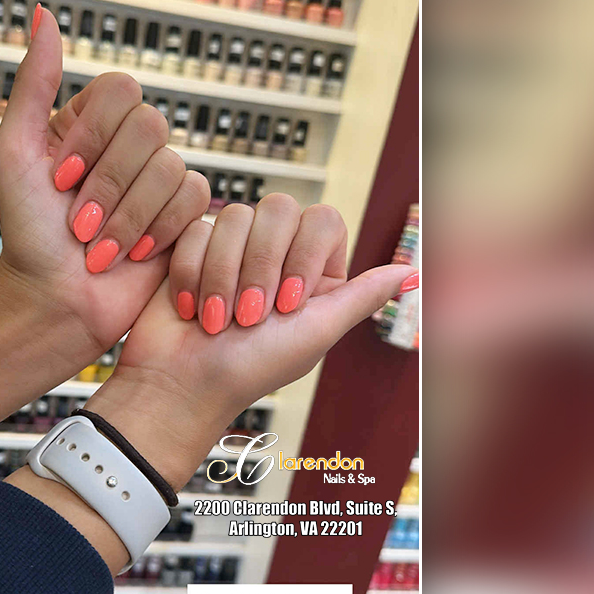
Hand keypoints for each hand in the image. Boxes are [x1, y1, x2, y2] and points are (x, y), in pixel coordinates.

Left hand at [0, 5, 209, 350]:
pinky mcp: (185, 213)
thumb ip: (32, 84)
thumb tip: (44, 13)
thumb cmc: (27, 232)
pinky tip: (135, 254)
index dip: (95, 134)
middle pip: (150, 127)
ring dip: (128, 218)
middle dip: (109, 185)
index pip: (122, 90)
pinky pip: (195, 198)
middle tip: (79, 224)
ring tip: (99, 249)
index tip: (60, 178)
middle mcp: (129, 145)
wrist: (56, 300)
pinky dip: (159, 229)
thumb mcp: (14, 153)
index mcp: (92, 122)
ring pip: (172, 168)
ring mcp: (160, 178)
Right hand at [83, 197, 418, 490]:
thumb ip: (360, 298)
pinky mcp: (193, 247)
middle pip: (278, 209)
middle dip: (260, 266)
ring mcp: (233, 247)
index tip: (288, 303)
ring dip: (223, 274)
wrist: (181, 384)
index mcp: (311, 271)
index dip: (303, 255)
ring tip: (217, 319)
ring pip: (235, 216)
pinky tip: (192, 308)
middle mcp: (274, 253)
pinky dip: (193, 273)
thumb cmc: (250, 368)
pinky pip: (199, 230)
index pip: (323, 220)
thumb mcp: (315, 334)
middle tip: (249, 316)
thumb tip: (412, 272)